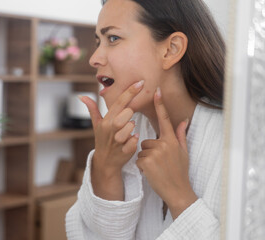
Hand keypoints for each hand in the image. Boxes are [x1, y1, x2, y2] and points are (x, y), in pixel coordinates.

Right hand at [79, 80, 143, 199]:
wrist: (105, 162)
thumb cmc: (102, 140)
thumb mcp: (96, 125)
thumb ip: (92, 109)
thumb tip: (81, 96)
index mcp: (105, 121)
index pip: (119, 102)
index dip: (130, 91)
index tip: (140, 82)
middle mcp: (111, 129)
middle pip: (128, 112)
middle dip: (129, 115)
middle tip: (125, 121)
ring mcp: (118, 140)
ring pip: (132, 125)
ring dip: (132, 129)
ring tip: (125, 133)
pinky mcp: (126, 150)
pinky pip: (135, 139)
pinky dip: (135, 140)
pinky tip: (129, 142)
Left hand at [136, 87, 197, 218]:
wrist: (177, 190)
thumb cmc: (179, 171)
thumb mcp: (183, 152)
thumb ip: (180, 135)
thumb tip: (183, 121)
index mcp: (171, 140)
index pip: (164, 119)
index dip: (160, 105)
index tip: (156, 91)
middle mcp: (163, 144)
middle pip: (146, 140)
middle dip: (149, 150)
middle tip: (159, 162)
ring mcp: (154, 153)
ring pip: (141, 150)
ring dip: (145, 159)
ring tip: (156, 168)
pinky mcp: (146, 161)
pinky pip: (138, 159)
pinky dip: (142, 166)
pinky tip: (151, 172)